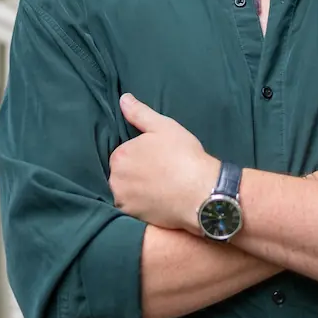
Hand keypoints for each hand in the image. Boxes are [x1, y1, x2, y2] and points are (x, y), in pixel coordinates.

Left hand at [109, 94, 218, 232]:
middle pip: (121, 174)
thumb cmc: (184, 156)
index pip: (123, 153)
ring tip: (160, 187)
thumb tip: (123, 98)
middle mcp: (115, 180)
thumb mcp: (164, 126)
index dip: (140, 154)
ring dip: (137, 190)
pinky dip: (142, 205)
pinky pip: (133, 209)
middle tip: (160, 171)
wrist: (202, 193)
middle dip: (135, 172)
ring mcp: (124, 202)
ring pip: (126, 192)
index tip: (157, 156)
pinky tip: (158, 201)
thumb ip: (139, 113)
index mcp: (120, 156)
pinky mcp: (134, 219)